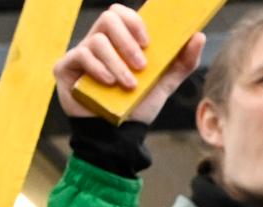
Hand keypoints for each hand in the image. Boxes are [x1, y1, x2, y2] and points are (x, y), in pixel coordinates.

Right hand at [53, 3, 206, 123]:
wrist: (117, 136)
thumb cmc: (136, 107)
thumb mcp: (164, 84)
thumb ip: (182, 62)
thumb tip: (197, 36)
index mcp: (119, 41)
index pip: (122, 14)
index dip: (134, 21)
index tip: (148, 41)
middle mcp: (98, 42)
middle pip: (108, 18)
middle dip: (127, 40)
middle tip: (141, 65)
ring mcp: (80, 53)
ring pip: (97, 40)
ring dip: (117, 63)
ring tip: (128, 85)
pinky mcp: (65, 67)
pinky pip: (81, 55)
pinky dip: (98, 69)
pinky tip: (109, 84)